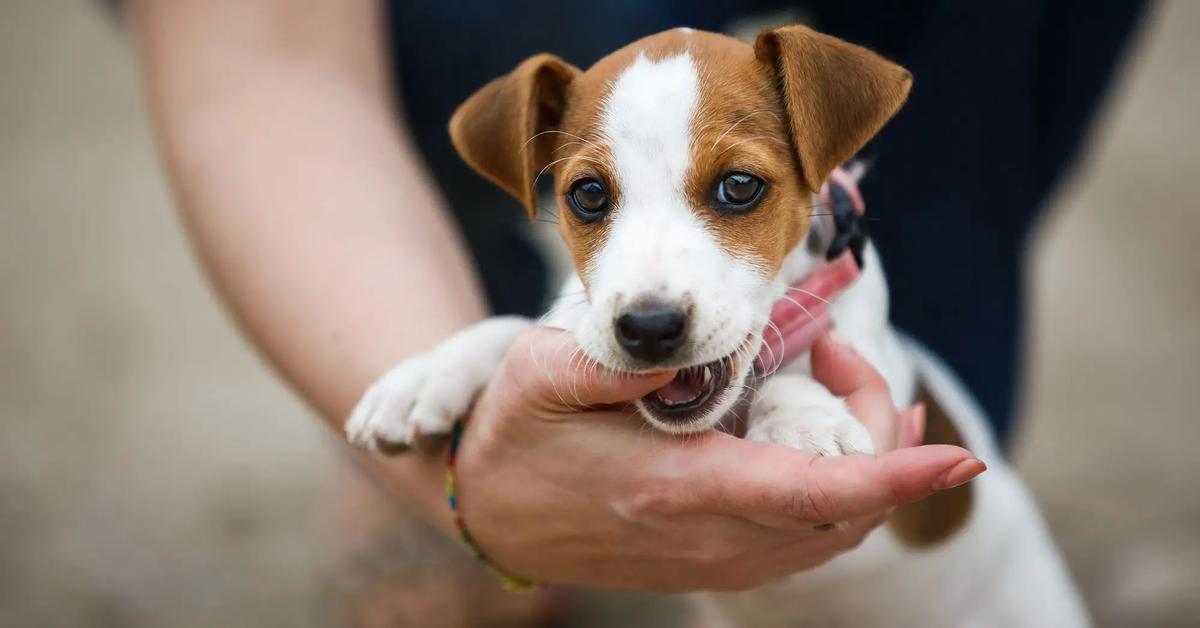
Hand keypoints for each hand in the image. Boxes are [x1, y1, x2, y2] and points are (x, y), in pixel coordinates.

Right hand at [454, 328, 982, 591]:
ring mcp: (716, 557)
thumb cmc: (516, 437)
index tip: (956, 456)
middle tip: (834, 352)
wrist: (490, 515)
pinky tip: (828, 437)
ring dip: (866, 461)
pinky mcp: (715, 558)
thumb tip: (697, 340)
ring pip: (836, 530)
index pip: (814, 492)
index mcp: (678, 489)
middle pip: (847, 510)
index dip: (895, 476)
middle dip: (882, 433)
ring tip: (837, 380)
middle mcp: (711, 537)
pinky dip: (843, 491)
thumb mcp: (546, 375)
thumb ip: (624, 359)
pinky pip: (808, 537)